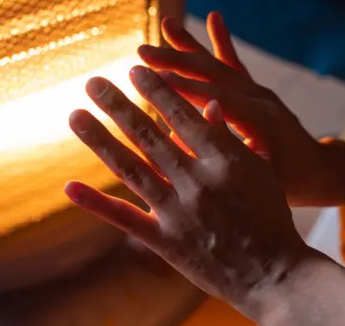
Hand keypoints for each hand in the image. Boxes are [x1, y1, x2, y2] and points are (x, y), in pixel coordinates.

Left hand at [64, 65, 310, 320]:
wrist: (275, 275)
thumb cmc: (270, 217)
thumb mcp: (260, 170)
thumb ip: (229, 138)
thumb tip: (207, 105)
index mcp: (224, 161)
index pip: (183, 117)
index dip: (156, 91)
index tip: (134, 69)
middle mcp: (196, 182)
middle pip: (149, 136)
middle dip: (118, 105)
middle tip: (92, 82)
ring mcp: (177, 213)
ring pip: (131, 168)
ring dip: (100, 140)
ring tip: (75, 115)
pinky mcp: (164, 242)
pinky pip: (125, 218)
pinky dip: (96, 202)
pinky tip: (70, 186)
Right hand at [137, 12, 344, 206]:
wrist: (322, 171)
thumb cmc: (291, 184)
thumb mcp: (261, 179)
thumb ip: (227, 158)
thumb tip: (184, 137)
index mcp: (262, 122)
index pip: (217, 98)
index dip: (183, 87)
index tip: (151, 77)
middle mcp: (261, 99)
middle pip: (213, 74)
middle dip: (176, 61)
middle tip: (142, 51)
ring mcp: (260, 92)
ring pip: (219, 65)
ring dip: (190, 46)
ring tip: (167, 23)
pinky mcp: (257, 90)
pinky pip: (235, 64)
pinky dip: (222, 41)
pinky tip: (214, 17)